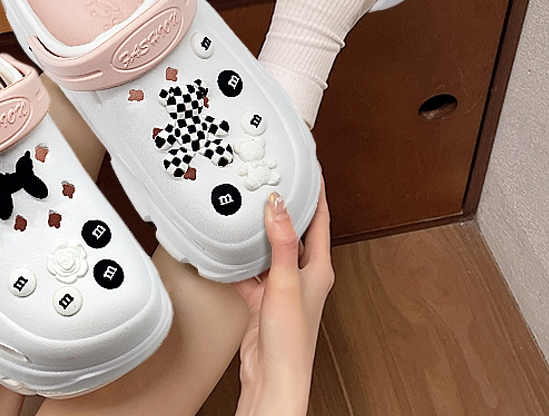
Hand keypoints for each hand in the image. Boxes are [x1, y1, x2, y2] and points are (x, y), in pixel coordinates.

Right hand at [233, 175, 333, 415]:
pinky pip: (250, 272)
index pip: (321, 220)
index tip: (311, 170)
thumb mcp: (286, 282)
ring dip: (259, 234)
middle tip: (272, 183)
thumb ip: (282, 242)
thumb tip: (279, 204)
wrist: (272, 378)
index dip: (317, 192)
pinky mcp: (263, 300)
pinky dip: (238, 262)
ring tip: (246, 212)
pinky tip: (226, 252)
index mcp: (319, 268)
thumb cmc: (291, 340)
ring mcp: (282, 287)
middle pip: (295, 232)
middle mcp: (303, 275)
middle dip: (284, 208)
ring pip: (270, 250)